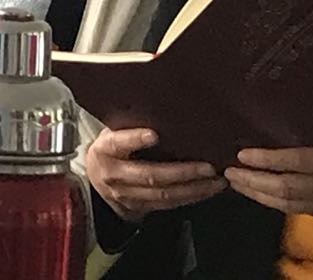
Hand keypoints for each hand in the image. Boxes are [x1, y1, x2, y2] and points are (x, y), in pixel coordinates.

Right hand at [85, 128, 227, 222]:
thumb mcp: (111, 132)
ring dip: (194, 189)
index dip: (134, 139)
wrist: (96, 179)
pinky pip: (170, 205)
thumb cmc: (111, 147)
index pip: (118, 143)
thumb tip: (160, 104)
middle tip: (207, 167)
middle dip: (182, 172)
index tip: (153, 134)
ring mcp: (128, 194)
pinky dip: (192, 197)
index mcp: (105, 150)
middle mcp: (115, 174)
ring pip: (164, 194)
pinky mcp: (141, 207)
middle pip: (150, 175)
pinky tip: (208, 189)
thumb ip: (129, 124)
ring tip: (217, 180)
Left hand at [225, 139, 312, 222]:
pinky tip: (262, 194)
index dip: (268, 159)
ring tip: (237, 183)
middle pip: (288, 188)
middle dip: (254, 181)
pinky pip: (300, 211)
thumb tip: (288, 126)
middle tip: (228, 171)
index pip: (298, 161)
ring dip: (259, 194)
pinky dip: (276, 203)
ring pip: (290, 204)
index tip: (243, 153)